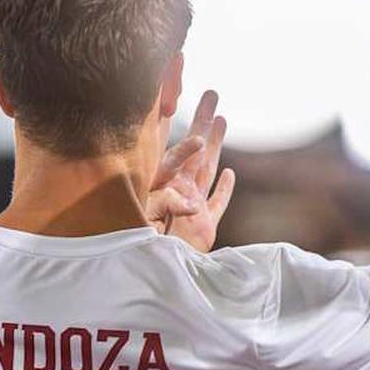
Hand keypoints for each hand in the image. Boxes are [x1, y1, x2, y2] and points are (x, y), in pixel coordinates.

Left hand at [144, 90, 235, 251]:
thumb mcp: (146, 218)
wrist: (154, 277)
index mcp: (160, 183)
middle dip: (202, 120)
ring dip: (215, 144)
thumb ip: (165, 202)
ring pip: (207, 168)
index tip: (177, 92)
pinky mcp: (205, 226)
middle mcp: (177, 190)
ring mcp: (192, 207)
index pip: (166, 144)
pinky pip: (216, 203)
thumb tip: (187, 196)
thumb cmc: (139, 247)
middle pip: (193, 149)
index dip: (169, 117)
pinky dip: (224, 188)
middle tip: (211, 94)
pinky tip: (229, 173)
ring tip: (221, 119)